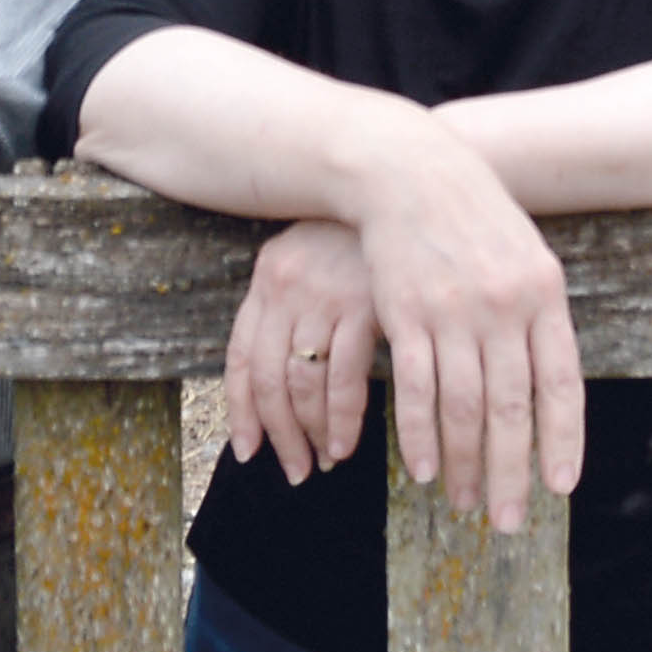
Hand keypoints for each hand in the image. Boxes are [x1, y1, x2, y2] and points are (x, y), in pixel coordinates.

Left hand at [223, 219, 378, 485]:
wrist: (411, 182)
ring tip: (321, 463)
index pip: (240, 356)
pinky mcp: (363, 305)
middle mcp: (286, 287)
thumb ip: (299, 303)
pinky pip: (342, 380)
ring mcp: (323, 296)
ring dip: (309, 435)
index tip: (247, 449)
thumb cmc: (368, 231)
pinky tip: (346, 443)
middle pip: (266, 379)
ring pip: (301, 385)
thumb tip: (289, 369)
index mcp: (269, 276)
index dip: (240, 410)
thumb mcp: (317, 256)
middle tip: (291, 470)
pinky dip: (341, 421)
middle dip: (275, 434)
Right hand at [340, 120, 585, 531]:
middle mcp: (504, 308)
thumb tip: (551, 387)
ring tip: (464, 502)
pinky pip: (415, 388)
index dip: (561, 440)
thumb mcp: (527, 256)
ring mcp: (454, 311)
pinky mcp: (407, 314)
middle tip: (508, 520)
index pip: (560, 384)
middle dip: (510, 473)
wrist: (413, 172)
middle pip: (511, 408)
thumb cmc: (476, 218)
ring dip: (464, 464)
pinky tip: (423, 468)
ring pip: (463, 407)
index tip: (560, 487)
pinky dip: (419, 434)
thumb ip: (541, 317)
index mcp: (544, 295)